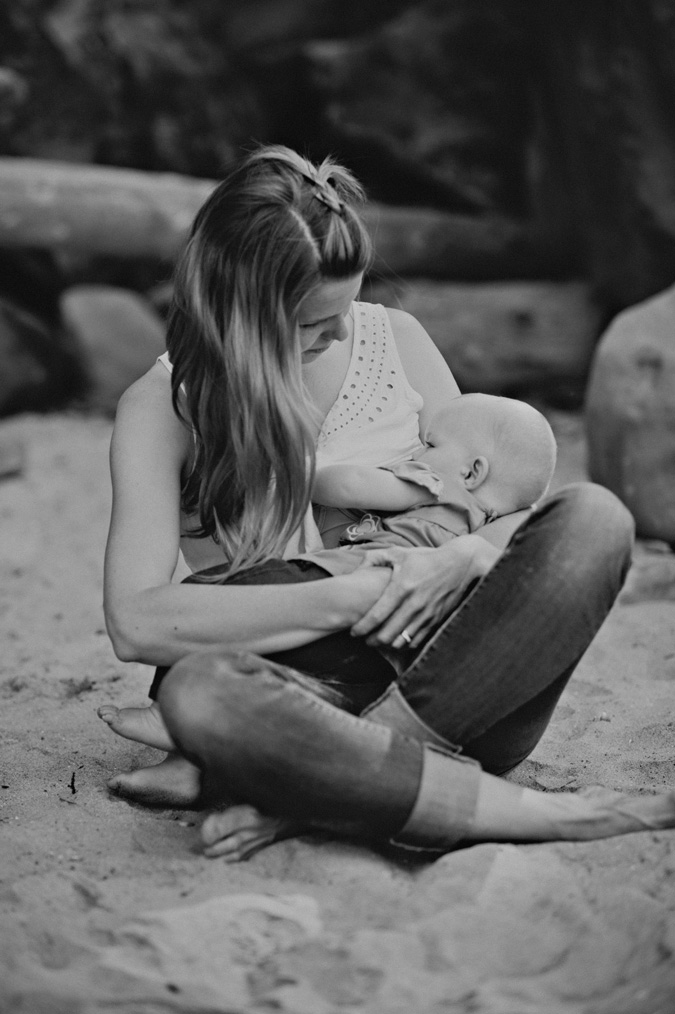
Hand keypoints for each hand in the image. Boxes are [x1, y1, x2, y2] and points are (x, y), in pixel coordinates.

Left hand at [350, 535, 499, 649]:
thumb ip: (374, 559)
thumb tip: (356, 570)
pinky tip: (398, 639)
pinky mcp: (436, 620)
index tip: (353, 632)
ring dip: (388, 644)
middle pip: (388, 634)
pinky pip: (417, 641)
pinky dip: (404, 643)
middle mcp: (414, 604)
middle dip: (372, 640)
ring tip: (379, 640)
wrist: (460, 564)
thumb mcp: (399, 553)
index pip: (377, 615)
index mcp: (402, 587)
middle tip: (364, 639)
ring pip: (402, 641)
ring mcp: (427, 614)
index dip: (362, 627)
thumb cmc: (426, 558)